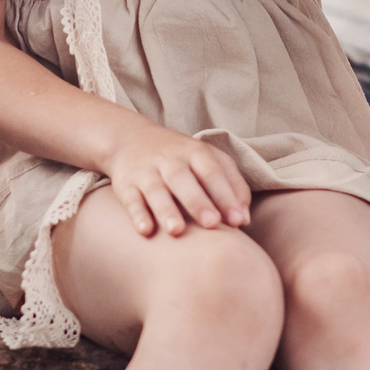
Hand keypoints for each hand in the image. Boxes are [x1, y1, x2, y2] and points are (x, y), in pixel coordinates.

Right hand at [101, 120, 252, 237]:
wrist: (130, 138)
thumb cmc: (181, 158)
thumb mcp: (209, 159)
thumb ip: (232, 184)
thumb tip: (244, 219)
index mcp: (195, 152)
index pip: (212, 172)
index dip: (226, 195)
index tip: (238, 221)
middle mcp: (170, 160)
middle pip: (183, 179)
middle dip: (198, 202)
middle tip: (212, 224)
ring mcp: (146, 171)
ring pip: (156, 190)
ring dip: (166, 210)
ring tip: (176, 231)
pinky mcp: (126, 184)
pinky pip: (130, 199)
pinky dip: (137, 214)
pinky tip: (146, 230)